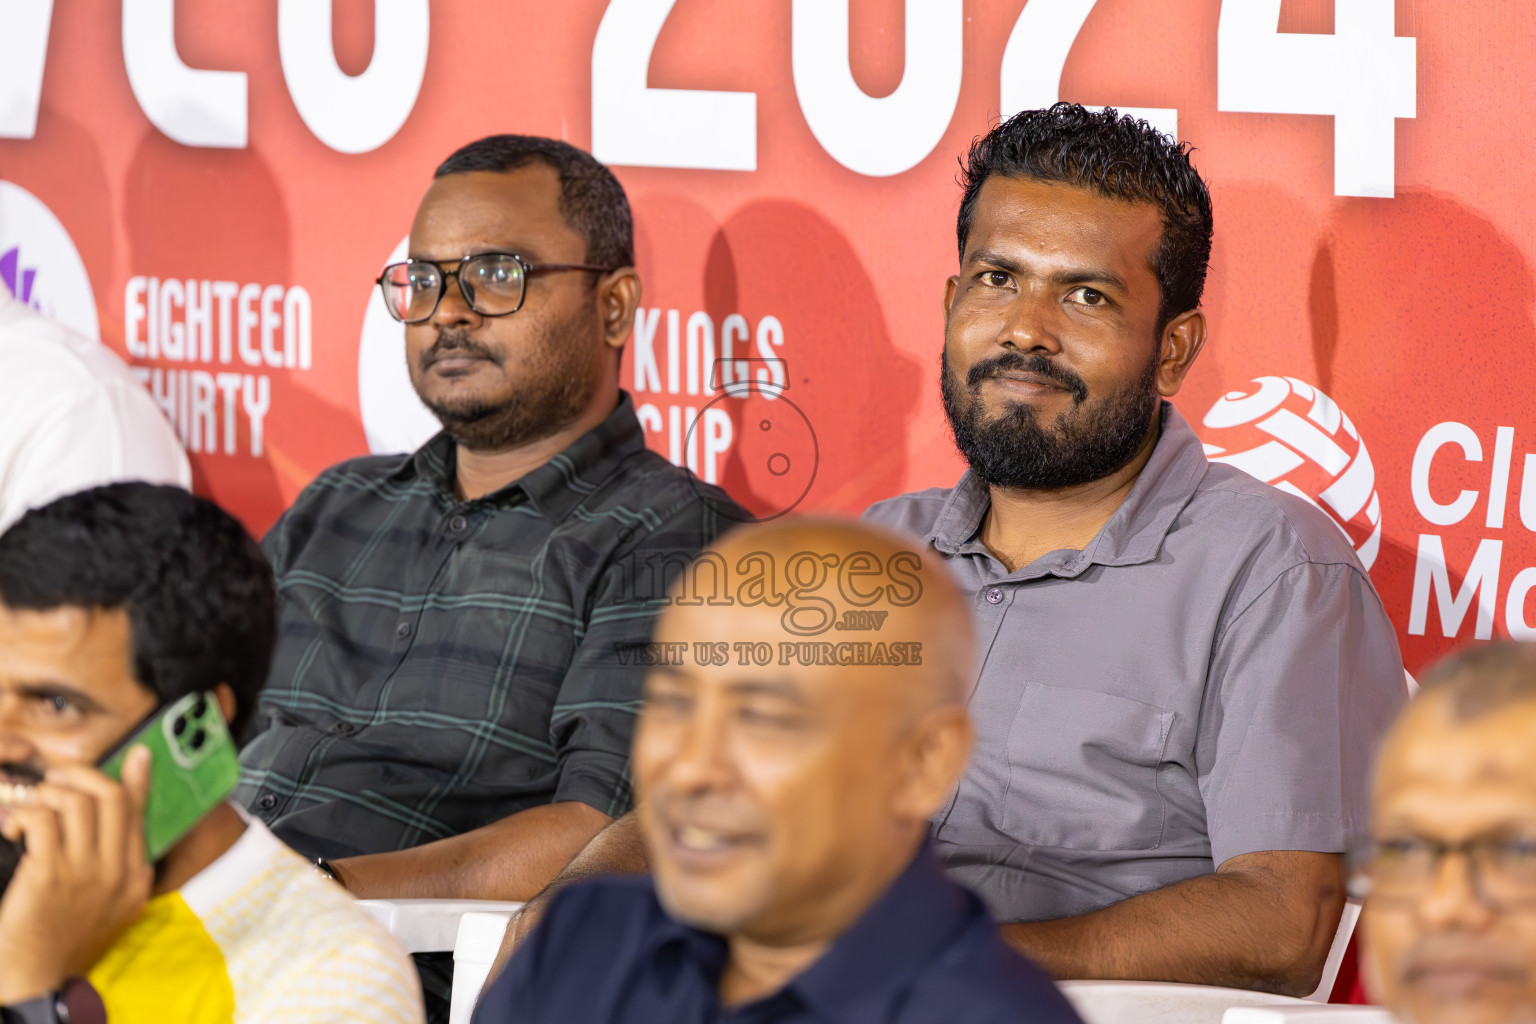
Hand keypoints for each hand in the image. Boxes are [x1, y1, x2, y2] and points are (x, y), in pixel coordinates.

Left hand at [0, 748, 153, 1002]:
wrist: (38, 980)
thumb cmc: (67, 943)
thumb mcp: (114, 907)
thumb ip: (125, 869)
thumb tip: (134, 839)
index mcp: (133, 875)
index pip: (138, 812)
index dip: (136, 778)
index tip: (136, 753)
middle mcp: (114, 869)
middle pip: (110, 797)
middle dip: (80, 775)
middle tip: (55, 778)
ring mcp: (83, 871)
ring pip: (75, 802)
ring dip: (46, 795)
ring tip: (29, 807)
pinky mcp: (47, 876)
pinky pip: (42, 820)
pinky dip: (24, 813)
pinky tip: (14, 826)